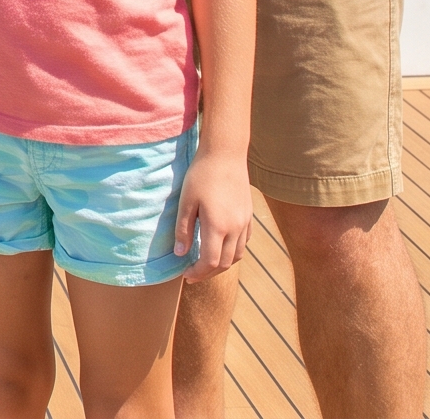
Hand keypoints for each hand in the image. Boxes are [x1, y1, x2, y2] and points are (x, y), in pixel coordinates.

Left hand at [175, 148, 255, 279]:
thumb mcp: (186, 201)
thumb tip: (180, 254)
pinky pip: (244, 242)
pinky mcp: (249, 216)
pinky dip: (233, 251)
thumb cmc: (201, 175)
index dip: (198, 273)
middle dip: (208, 272)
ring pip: (237, 255)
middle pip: (225, 263)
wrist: (225, 154)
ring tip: (206, 263)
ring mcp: (244, 222)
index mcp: (217, 226)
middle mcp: (235, 228)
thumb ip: (183, 229)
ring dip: (222, 264)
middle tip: (193, 274)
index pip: (210, 262)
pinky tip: (221, 247)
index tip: (186, 274)